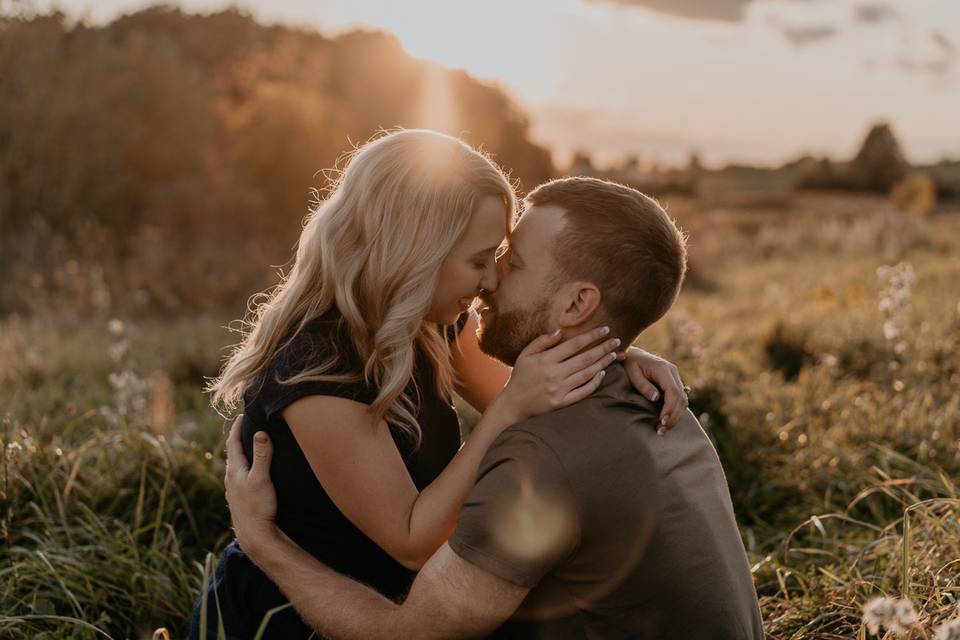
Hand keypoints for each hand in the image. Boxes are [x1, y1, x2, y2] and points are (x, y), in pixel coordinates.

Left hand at [224, 416, 278, 555]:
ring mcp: (234, 490)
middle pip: (233, 453)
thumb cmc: (258, 506)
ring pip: (235, 466)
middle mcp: (231, 478)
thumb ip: (262, 455)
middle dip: (238, 438)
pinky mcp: (240, 499)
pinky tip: (250, 473)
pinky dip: (244, 467)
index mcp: (235, 470)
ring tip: (249, 446)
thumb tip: (260, 432)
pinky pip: (239, 477)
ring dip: (241, 454)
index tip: (241, 415)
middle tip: (245, 426)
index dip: (237, 428)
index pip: (233, 443)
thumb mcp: (262, 478)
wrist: (254, 535)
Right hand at [499, 326, 619, 421]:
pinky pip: (583, 391)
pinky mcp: (562, 402)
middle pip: (584, 358)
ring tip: (613, 354)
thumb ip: (541, 342)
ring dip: (602, 363)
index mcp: (545, 360)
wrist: (513, 405)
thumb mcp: (525, 355)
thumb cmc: (520, 377)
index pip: (573, 345)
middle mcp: (554, 374)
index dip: (591, 336)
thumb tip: (560, 332)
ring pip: (587, 374)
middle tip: (617, 341)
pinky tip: (602, 373)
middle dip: (602, 348)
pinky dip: (594, 382)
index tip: (605, 329)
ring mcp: (559, 389)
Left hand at [619, 347, 688, 432]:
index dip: (670, 408)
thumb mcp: (633, 373)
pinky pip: (680, 398)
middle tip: (662, 430)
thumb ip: (644, 386)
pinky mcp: (674, 382)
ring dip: (676, 416)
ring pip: (683, 400)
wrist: (634, 354)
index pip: (673, 392)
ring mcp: (675, 377)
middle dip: (673, 416)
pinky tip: (667, 421)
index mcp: (663, 369)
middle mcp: (673, 372)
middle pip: (681, 398)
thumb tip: (656, 399)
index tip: (662, 421)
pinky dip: (676, 411)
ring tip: (663, 429)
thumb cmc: (631, 364)